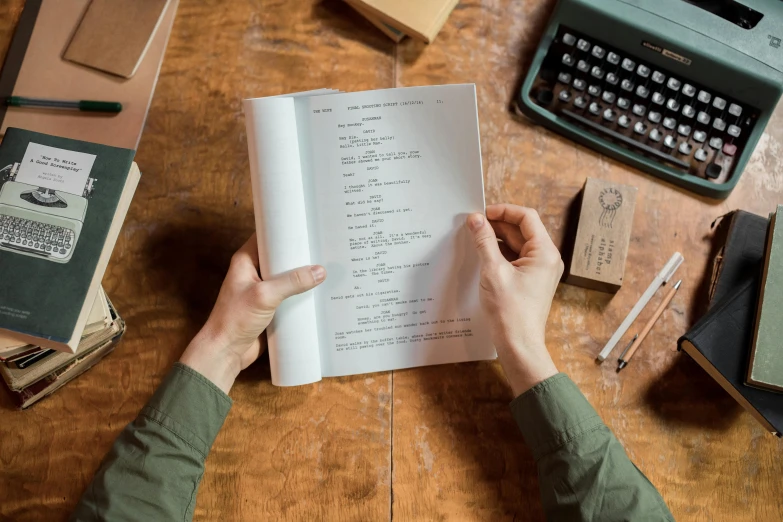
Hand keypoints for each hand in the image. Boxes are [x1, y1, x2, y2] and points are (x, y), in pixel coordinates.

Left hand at [180, 234, 325, 392]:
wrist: (226, 352)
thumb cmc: (234, 320)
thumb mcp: (265, 295)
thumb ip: (292, 282)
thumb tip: (319, 271)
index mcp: (246, 261)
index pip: (267, 237)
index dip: (285, 231)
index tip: (307, 226)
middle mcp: (254, 272)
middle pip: (281, 257)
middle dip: (300, 255)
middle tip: (323, 248)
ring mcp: (263, 289)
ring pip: (287, 277)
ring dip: (303, 276)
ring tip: (327, 268)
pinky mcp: (270, 306)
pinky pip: (289, 295)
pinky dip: (302, 294)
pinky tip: (319, 293)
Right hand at [466, 204, 562, 395]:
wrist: (518, 345)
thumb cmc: (510, 312)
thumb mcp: (493, 271)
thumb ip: (484, 241)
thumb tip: (475, 220)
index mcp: (545, 253)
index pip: (526, 217)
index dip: (503, 211)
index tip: (482, 214)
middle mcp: (546, 259)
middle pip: (522, 230)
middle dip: (498, 224)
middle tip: (473, 224)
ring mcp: (540, 271)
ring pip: (517, 244)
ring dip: (497, 239)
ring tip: (475, 238)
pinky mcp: (531, 281)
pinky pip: (516, 258)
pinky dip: (500, 253)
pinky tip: (482, 254)